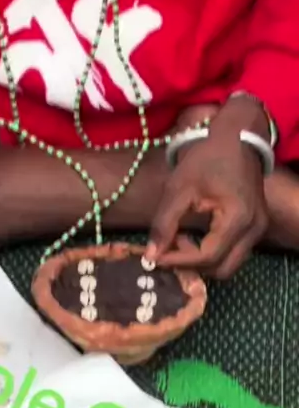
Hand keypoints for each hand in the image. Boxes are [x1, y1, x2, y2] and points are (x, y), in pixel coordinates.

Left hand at [147, 100, 268, 277]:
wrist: (236, 137)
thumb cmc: (206, 157)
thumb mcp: (179, 188)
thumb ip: (164, 224)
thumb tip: (151, 256)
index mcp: (238, 219)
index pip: (207, 257)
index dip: (178, 261)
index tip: (154, 257)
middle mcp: (254, 230)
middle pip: (222, 270)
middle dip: (192, 267)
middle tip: (167, 251)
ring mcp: (258, 230)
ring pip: (229, 265)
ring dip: (202, 261)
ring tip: (178, 241)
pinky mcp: (254, 227)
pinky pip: (233, 252)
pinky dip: (212, 253)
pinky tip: (192, 237)